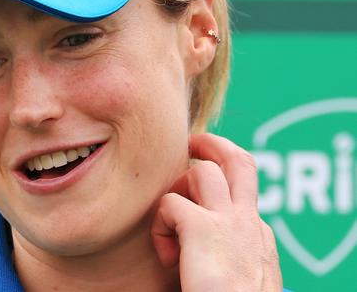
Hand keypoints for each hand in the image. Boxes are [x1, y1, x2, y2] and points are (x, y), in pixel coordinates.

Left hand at [151, 133, 282, 291]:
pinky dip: (159, 226)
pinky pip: (170, 203)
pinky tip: (166, 256)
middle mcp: (249, 222)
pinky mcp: (204, 229)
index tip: (192, 205)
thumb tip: (197, 241)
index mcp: (257, 234)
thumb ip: (224, 250)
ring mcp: (230, 222)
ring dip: (177, 191)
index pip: (241, 188)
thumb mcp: (235, 274)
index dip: (213, 189)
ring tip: (171, 229)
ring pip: (200, 170)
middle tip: (190, 144)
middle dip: (211, 143)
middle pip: (239, 159)